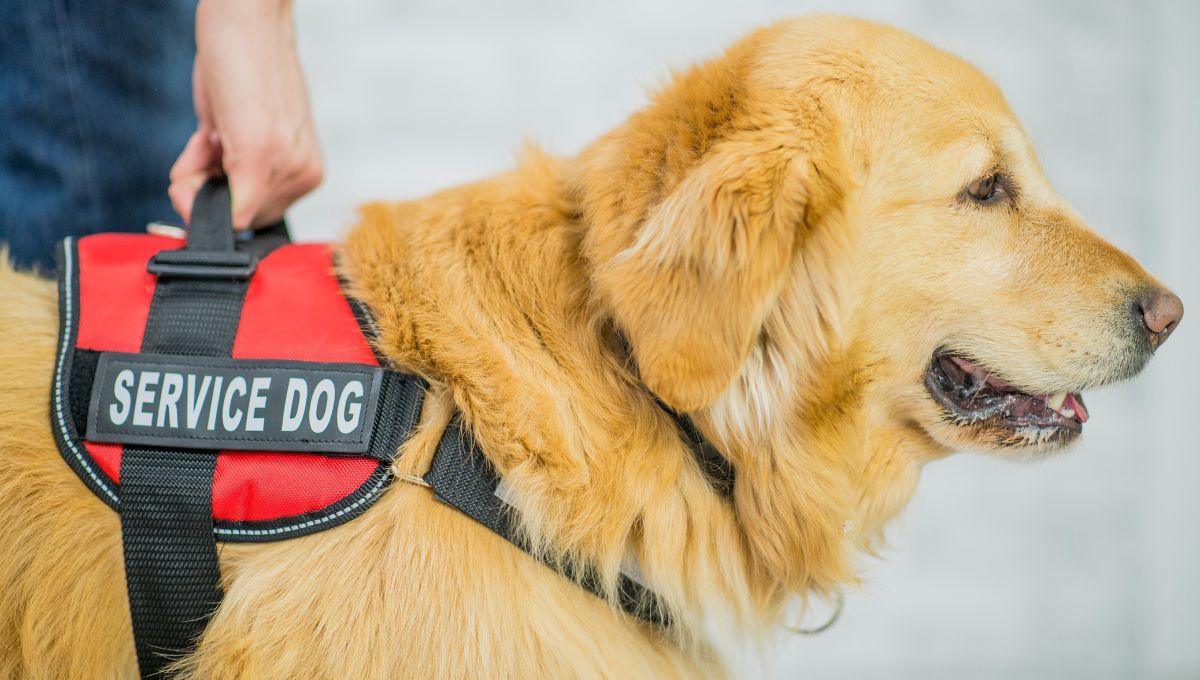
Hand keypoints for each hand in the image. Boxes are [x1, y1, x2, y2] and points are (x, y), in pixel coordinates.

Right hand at [169, 0, 321, 229]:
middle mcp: (304, 175)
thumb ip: (236, 172)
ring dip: (198, 174)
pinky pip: (223, 208)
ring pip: (224, 214)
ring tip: (213, 129)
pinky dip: (193, 178)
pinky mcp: (261, 153)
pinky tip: (207, 134)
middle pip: (239, 220)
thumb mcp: (245, 131)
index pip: (256, 218)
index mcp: (306, 171)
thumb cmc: (243, 68)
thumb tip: (209, 212)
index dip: (220, 198)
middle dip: (208, 187)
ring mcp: (287, 167)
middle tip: (209, 139)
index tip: (211, 159)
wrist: (249, 17)